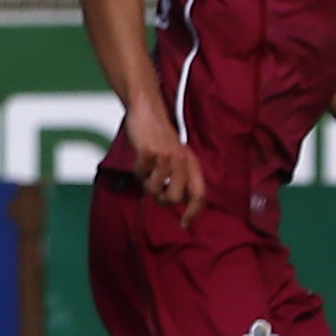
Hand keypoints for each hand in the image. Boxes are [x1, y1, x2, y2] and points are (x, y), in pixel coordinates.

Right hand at [125, 105, 206, 228]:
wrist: (147, 111)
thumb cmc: (159, 136)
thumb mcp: (176, 156)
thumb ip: (179, 176)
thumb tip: (175, 201)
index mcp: (192, 163)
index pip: (199, 194)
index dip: (193, 213)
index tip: (184, 224)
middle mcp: (182, 162)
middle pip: (174, 198)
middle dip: (161, 199)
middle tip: (155, 191)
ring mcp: (166, 157)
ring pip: (153, 189)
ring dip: (145, 182)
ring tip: (146, 168)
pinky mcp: (150, 153)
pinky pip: (140, 174)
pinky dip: (137, 170)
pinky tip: (140, 157)